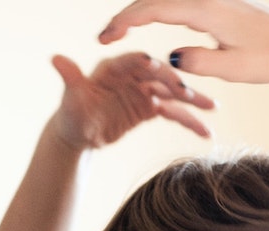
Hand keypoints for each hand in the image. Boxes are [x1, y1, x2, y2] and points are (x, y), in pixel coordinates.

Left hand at [48, 52, 215, 149]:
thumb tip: (56, 59)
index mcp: (114, 68)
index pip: (132, 62)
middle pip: (158, 76)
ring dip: (192, 101)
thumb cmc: (72, 114)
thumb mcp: (72, 99)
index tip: (155, 65)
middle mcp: (133, 76)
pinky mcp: (151, 108)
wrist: (79, 135)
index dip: (143, 64)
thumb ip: (70, 78)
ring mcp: (144, 91)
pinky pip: (173, 113)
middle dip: (175, 84)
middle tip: (188, 94)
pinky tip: (206, 132)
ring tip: (212, 108)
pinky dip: (189, 121)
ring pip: (172, 94)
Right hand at [99, 0, 268, 83]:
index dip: (125, 22)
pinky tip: (148, 22)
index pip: (153, 10)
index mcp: (206, 9)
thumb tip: (171, 58)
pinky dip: (157, 11)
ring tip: (120, 31)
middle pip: (153, 0)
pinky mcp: (216, 2)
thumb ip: (198, 62)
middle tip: (103, 37)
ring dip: (139, 12)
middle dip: (125, 16)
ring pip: (164, 0)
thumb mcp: (232, 68)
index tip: (105, 37)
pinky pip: (177, 2)